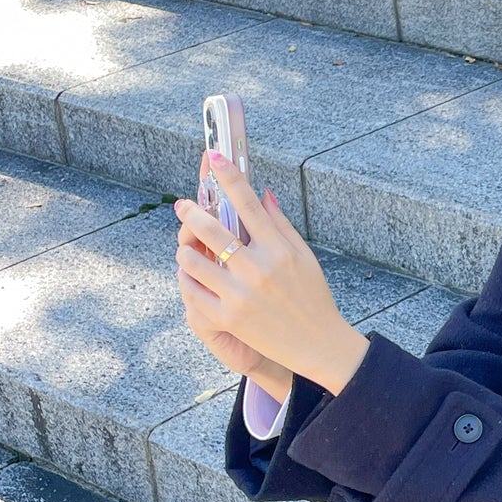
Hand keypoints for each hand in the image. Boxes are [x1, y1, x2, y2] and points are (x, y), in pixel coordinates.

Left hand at [174, 156, 368, 397]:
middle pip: (211, 228)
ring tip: (187, 248)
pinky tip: (189, 275)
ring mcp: (240, 294)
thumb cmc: (313, 298)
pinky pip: (192, 291)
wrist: (318, 345)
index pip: (247, 203)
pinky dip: (187, 279)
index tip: (214, 157)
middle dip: (190, 212)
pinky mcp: (228, 317)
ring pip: (193, 260)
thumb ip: (280, 224)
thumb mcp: (304, 257)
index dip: (228, 176)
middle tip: (183, 206)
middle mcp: (258, 268)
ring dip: (185, 249)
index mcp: (278, 249)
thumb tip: (262, 192)